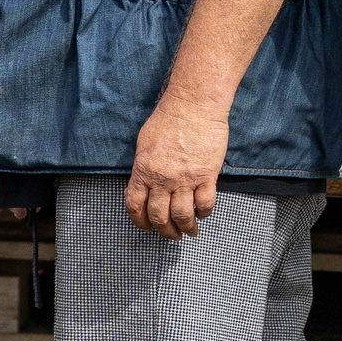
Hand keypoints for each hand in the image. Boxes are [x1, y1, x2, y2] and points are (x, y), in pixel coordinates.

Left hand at [125, 97, 226, 238]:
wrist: (193, 105)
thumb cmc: (168, 119)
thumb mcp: (145, 144)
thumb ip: (144, 167)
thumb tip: (143, 184)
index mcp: (143, 171)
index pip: (135, 206)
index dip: (140, 222)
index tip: (147, 227)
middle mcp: (162, 179)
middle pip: (160, 216)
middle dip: (165, 231)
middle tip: (172, 235)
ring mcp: (185, 179)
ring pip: (182, 215)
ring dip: (186, 228)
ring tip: (191, 231)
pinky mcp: (206, 175)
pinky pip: (204, 203)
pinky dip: (204, 213)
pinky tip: (203, 212)